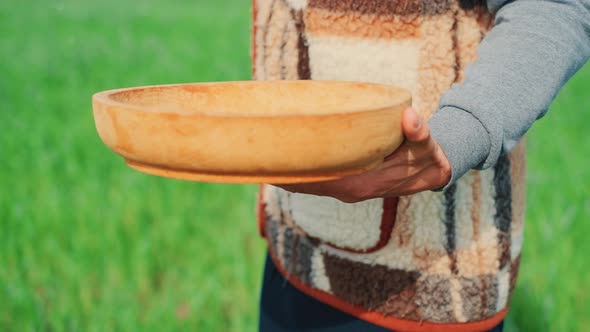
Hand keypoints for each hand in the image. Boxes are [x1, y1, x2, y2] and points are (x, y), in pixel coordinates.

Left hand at [274, 108, 451, 202]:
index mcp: (362, 182)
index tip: (268, 163)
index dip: (293, 173)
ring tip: (258, 159)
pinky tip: (281, 165)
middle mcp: (349, 189)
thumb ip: (419, 133)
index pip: (318, 179)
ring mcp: (346, 189)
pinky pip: (315, 182)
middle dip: (281, 173)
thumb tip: (410, 118)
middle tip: (252, 155)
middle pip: (306, 183)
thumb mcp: (427, 144)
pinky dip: (297, 175)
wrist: (431, 173)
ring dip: (286, 175)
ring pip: (308, 185)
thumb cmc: (425, 156)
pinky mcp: (346, 185)